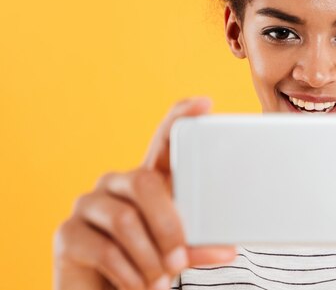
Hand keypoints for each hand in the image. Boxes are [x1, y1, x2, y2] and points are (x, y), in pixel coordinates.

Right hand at [53, 97, 236, 289]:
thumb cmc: (146, 266)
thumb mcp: (175, 252)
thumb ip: (196, 246)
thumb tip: (227, 249)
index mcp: (147, 182)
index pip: (163, 140)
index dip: (180, 117)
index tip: (204, 103)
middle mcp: (116, 184)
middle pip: (143, 182)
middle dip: (168, 225)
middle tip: (179, 262)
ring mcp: (88, 205)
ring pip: (126, 220)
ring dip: (150, 258)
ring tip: (160, 280)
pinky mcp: (67, 233)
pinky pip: (105, 249)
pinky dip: (129, 274)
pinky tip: (137, 285)